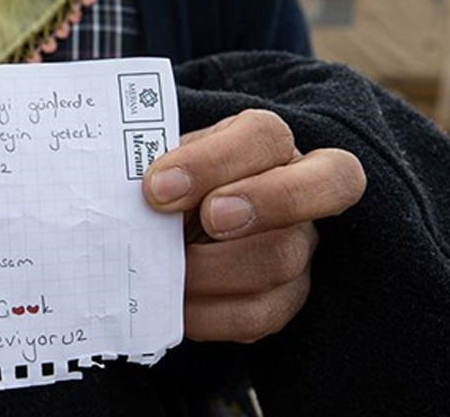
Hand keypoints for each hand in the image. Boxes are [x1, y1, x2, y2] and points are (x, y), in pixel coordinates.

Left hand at [143, 109, 364, 341]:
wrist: (168, 229)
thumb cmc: (166, 185)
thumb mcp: (160, 164)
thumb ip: (151, 170)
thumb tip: (124, 194)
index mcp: (264, 141)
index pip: (265, 136)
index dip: (215, 161)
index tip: (157, 187)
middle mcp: (300, 184)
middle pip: (325, 186)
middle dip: (262, 202)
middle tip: (207, 219)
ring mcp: (301, 244)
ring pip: (283, 258)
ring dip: (214, 268)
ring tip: (167, 270)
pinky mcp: (287, 297)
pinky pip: (261, 314)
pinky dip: (210, 314)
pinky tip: (175, 304)